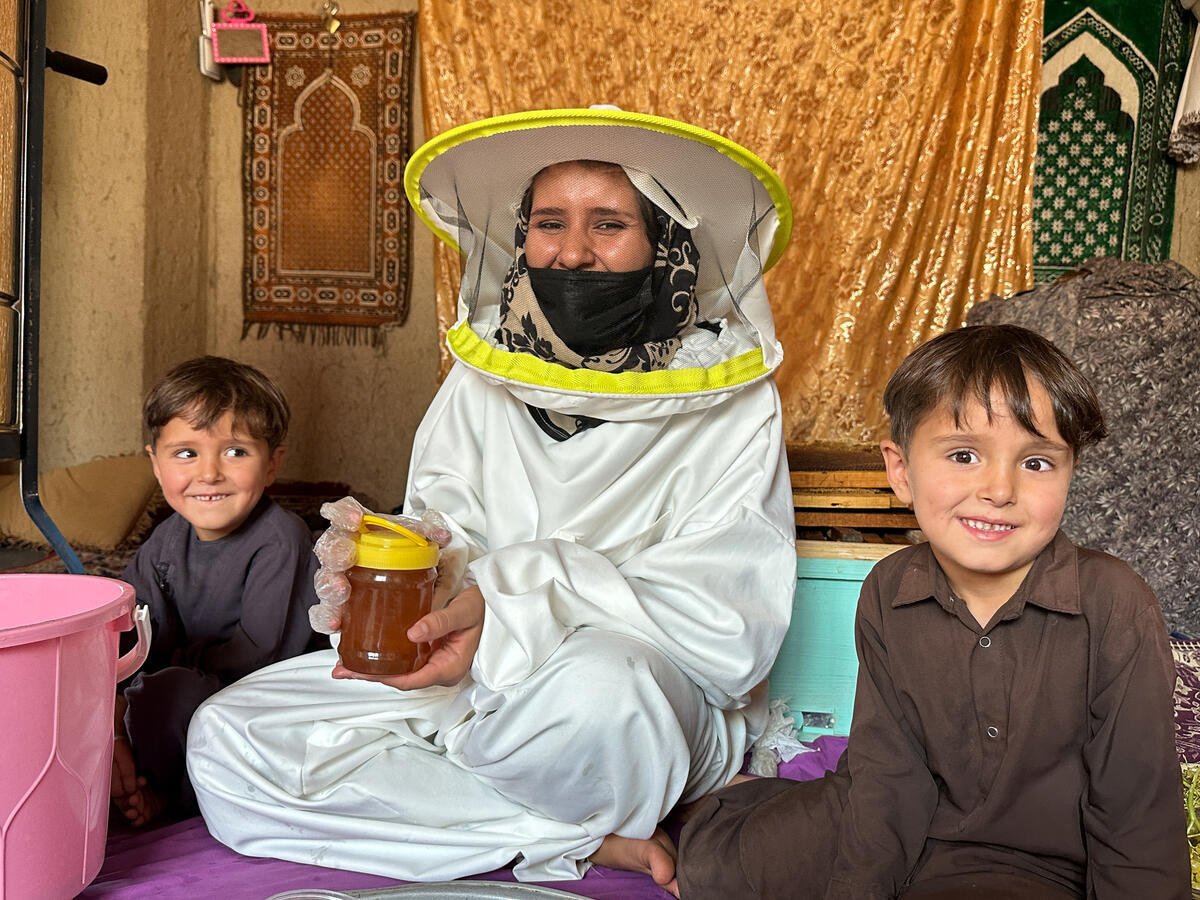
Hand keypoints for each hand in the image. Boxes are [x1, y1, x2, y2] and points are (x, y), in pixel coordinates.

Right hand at [309, 496, 453, 633]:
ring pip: (325, 580)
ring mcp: (338, 579)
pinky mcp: (338, 607)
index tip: (355, 519)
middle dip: (335, 552)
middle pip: (330, 548)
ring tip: (342, 591)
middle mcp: (342, 552)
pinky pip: (326, 613)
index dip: (344, 512)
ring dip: (331, 586)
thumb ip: (428, 533)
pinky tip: (337, 622)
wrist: (401, 578)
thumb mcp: (418, 539)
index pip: (344, 513)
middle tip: (346, 557)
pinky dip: (329, 618)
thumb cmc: (400, 553)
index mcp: (358, 530)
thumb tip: (441, 535)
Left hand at [332, 585, 483, 689]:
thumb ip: (440, 622)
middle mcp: (439, 670)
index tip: (364, 672)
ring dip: (373, 669)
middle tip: (341, 670)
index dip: (386, 677)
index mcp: (449, 667)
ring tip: (345, 664)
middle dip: (371, 676)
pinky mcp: (429, 653)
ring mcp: (434, 663)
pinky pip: (404, 660)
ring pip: (399, 671)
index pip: (412, 679)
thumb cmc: (483, 607)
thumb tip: (413, 633)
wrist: (493, 602)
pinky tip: (366, 653)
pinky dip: (384, 658)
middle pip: (401, 679)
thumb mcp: (464, 612)